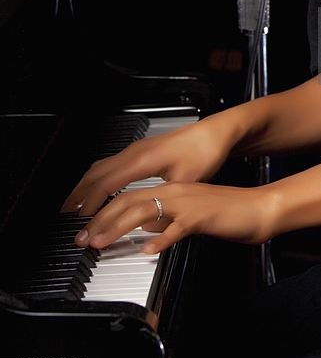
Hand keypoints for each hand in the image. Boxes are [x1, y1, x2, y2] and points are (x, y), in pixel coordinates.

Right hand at [61, 115, 237, 216]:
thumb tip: (150, 224)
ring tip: (74, 207)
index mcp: (142, 160)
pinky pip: (109, 164)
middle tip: (67, 219)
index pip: (106, 184)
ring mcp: (136, 149)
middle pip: (96, 174)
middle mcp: (135, 152)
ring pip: (100, 167)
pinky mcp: (141, 150)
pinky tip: (96, 189)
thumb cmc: (204, 153)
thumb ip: (164, 202)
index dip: (90, 205)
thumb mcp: (185, 183)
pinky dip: (96, 179)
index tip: (81, 223)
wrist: (216, 132)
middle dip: (79, 197)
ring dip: (85, 186)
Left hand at [73, 181, 276, 255]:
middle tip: (83, 238)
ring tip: (101, 243)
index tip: (87, 229)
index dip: (105, 213)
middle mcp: (176, 192)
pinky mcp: (201, 216)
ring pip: (146, 211)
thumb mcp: (189, 215)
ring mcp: (188, 203)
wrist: (256, 208)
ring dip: (119, 228)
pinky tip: (148, 249)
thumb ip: (167, 220)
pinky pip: (177, 227)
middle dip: (102, 220)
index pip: (131, 197)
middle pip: (130, 201)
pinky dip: (160, 238)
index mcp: (172, 190)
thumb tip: (146, 230)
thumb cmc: (225, 214)